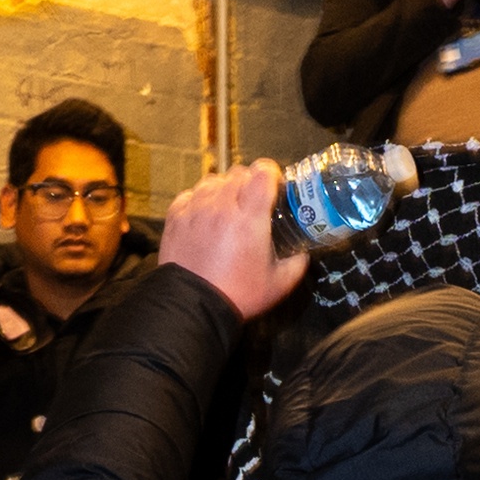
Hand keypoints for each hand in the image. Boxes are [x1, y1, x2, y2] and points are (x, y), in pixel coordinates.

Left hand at [157, 161, 310, 322]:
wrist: (194, 306)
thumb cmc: (238, 294)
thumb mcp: (279, 284)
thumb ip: (297, 263)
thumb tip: (303, 252)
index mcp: (249, 217)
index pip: (262, 173)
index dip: (271, 174)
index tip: (274, 184)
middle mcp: (221, 206)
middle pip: (238, 173)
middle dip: (249, 182)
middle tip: (253, 200)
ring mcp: (195, 209)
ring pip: (213, 180)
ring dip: (225, 188)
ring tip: (228, 206)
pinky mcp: (176, 217)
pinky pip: (190, 193)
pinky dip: (200, 198)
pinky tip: (205, 213)